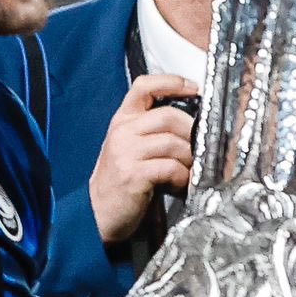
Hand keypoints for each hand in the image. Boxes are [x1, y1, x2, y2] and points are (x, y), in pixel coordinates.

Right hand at [88, 74, 196, 244]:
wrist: (95, 214)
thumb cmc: (119, 182)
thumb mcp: (129, 147)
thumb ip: (152, 132)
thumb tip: (192, 126)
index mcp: (122, 120)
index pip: (144, 86)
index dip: (172, 82)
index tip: (194, 88)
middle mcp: (122, 131)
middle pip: (169, 116)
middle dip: (192, 133)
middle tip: (199, 149)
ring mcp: (126, 152)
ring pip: (173, 143)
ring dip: (189, 159)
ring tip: (188, 172)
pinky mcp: (133, 174)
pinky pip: (171, 168)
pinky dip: (182, 177)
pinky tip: (179, 185)